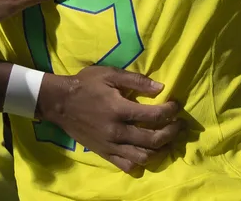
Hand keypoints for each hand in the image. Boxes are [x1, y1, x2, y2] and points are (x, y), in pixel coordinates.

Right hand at [37, 66, 183, 172]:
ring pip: (143, 156)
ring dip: (161, 150)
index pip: (154, 116)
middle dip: (172, 132)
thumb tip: (160, 87)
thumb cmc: (86, 85)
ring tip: (168, 140)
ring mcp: (110, 146)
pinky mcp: (104, 154)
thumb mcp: (110, 74)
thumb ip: (136, 81)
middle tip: (180, 125)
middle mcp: (117, 131)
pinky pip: (127, 165)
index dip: (171, 111)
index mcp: (119, 110)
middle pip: (153, 139)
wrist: (60, 103)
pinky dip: (140, 162)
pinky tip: (148, 153)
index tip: (176, 105)